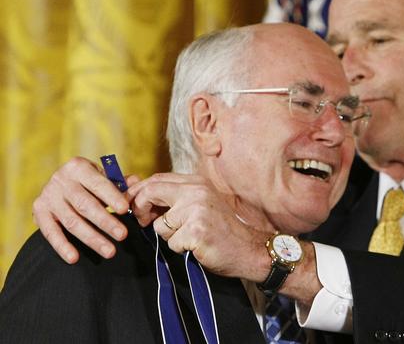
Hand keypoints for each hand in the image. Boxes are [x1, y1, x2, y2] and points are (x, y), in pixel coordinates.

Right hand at [32, 157, 136, 262]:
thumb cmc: (89, 181)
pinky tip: (74, 258)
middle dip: (105, 222)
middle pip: (85, 205)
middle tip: (123, 235)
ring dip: (92, 238)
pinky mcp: (39, 212)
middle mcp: (61, 180)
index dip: (111, 197)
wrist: (59, 183)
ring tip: (110, 251)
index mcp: (78, 167)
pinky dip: (62, 246)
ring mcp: (48, 197)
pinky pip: (50, 232)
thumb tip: (135, 183)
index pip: (97, 183)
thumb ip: (120, 182)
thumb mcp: (103, 176)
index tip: (125, 210)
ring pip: (71, 221)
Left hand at [127, 172, 270, 281]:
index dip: (138, 191)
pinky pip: (170, 242)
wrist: (249, 249)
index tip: (130, 204)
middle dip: (140, 209)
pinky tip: (197, 246)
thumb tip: (136, 190)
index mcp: (197, 182)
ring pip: (158, 224)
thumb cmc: (222, 230)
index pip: (157, 178)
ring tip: (189, 237)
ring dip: (168, 236)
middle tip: (142, 221)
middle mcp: (197, 191)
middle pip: (151, 192)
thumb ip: (172, 197)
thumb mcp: (199, 205)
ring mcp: (197, 210)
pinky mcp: (196, 230)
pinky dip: (180, 248)